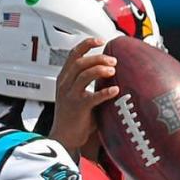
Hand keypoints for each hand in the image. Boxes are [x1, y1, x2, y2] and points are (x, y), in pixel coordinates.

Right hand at [49, 37, 118, 154]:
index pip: (73, 55)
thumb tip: (109, 71)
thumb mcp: (76, 94)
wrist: (64, 138)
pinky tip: (115, 90)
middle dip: (98, 58)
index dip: (87, 44)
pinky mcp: (78, 108)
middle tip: (113, 61)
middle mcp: (65, 85)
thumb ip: (87, 82)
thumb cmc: (73, 117)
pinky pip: (92, 97)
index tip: (100, 41)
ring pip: (84, 75)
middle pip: (80, 62)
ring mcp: (70, 96)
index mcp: (64, 79)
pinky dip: (105, 92)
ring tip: (113, 71)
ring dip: (100, 70)